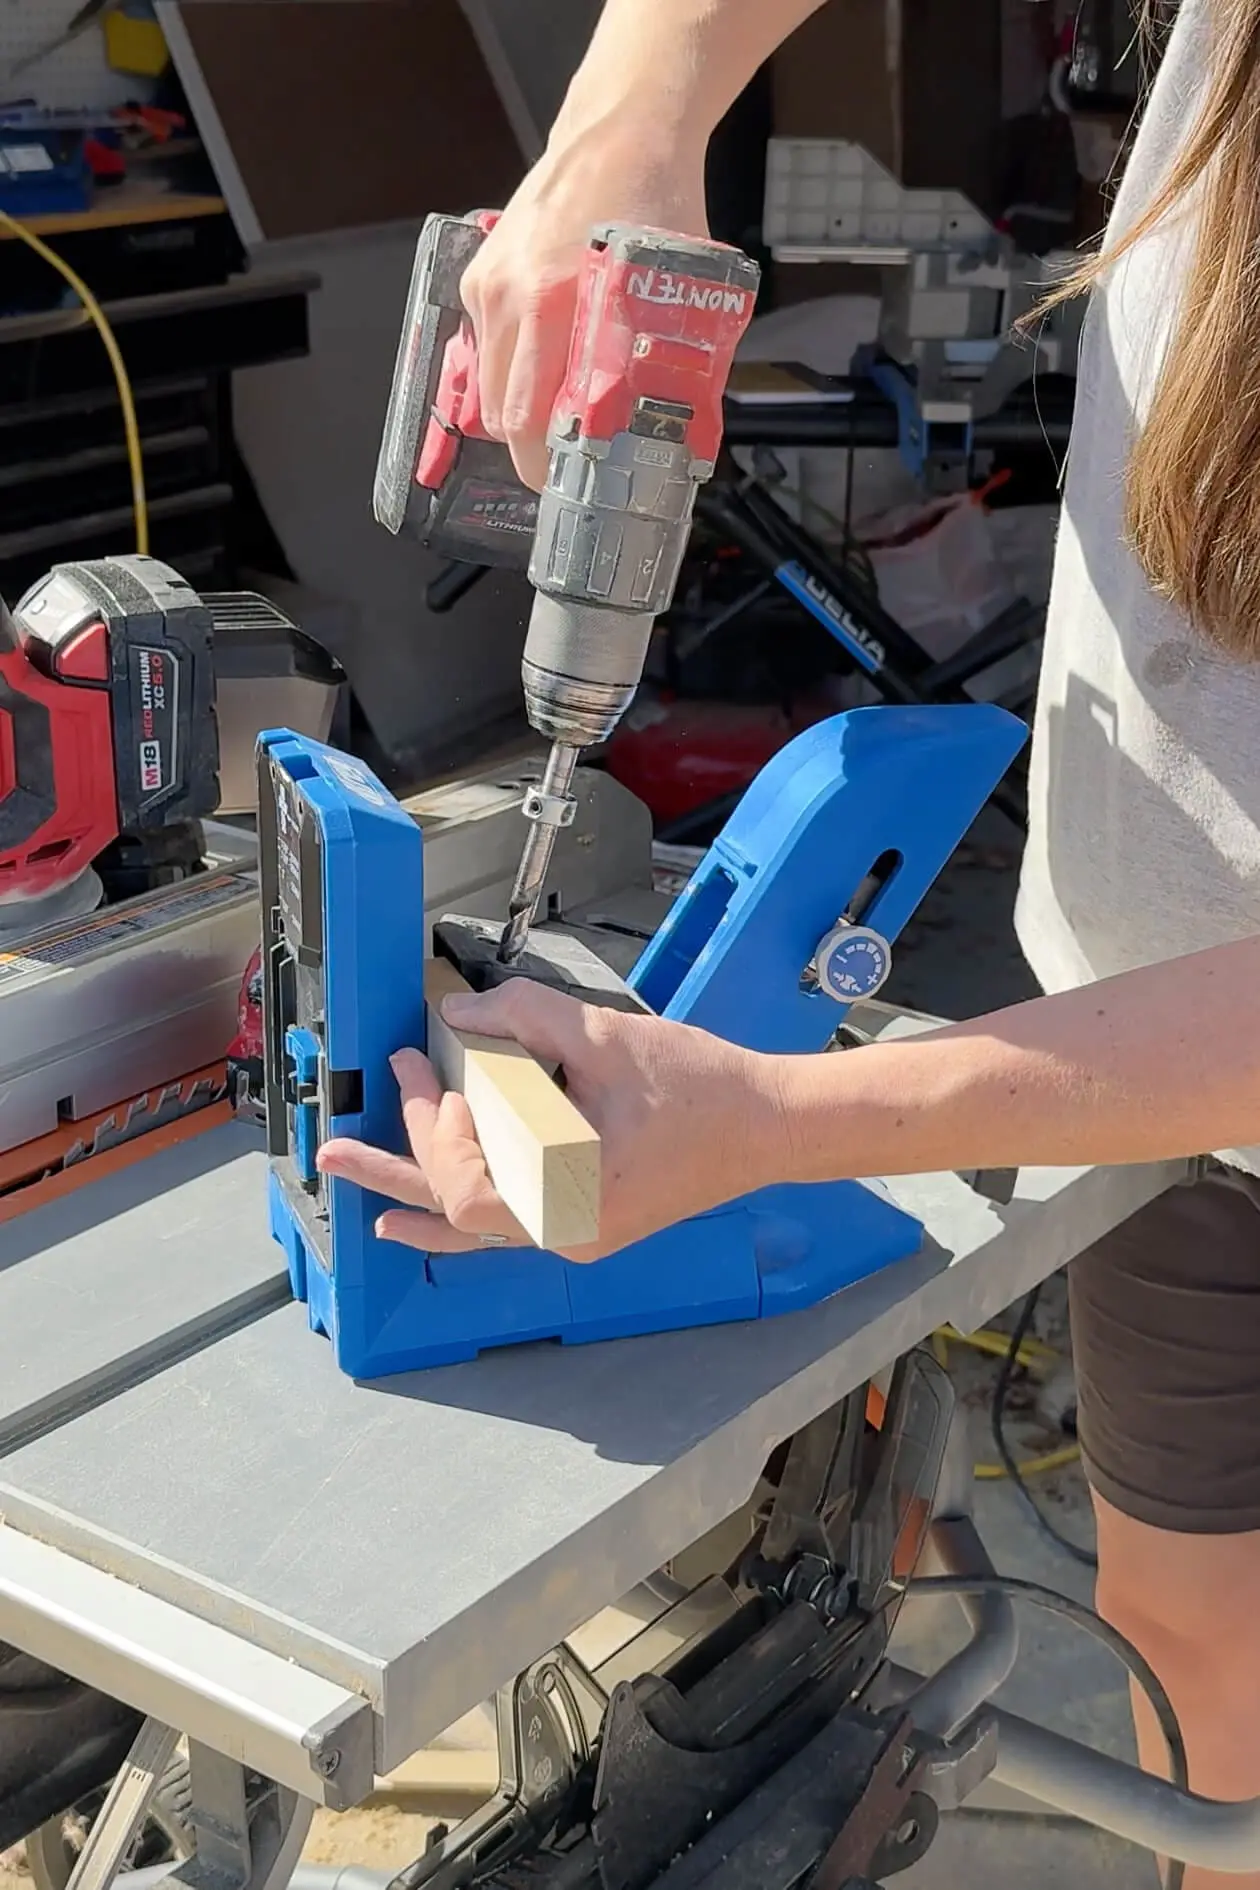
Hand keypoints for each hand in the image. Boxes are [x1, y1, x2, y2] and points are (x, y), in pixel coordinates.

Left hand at [316, 982, 788, 1260]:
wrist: (770, 1126)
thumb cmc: (703, 1091)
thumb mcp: (607, 1039)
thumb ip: (525, 1019)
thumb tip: (456, 1015)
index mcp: (571, 1198)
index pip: (466, 1189)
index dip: (436, 1136)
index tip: (433, 1079)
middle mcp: (567, 1233)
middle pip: (457, 1211)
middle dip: (404, 1158)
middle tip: (348, 1136)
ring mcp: (577, 1235)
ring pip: (475, 1228)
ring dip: (416, 1195)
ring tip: (357, 1184)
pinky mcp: (587, 1222)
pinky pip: (505, 1225)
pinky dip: (457, 1213)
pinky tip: (415, 1214)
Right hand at [460, 122, 708, 488]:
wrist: (620, 134)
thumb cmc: (656, 209)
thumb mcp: (673, 294)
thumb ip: (661, 367)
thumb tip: (671, 441)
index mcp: (552, 302)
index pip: (527, 422)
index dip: (546, 469)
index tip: (568, 489)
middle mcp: (508, 296)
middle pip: (500, 416)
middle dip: (534, 447)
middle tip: (574, 458)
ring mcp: (487, 285)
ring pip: (491, 385)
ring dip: (523, 408)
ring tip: (564, 410)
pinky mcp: (479, 275)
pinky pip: (490, 349)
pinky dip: (516, 367)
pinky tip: (552, 355)